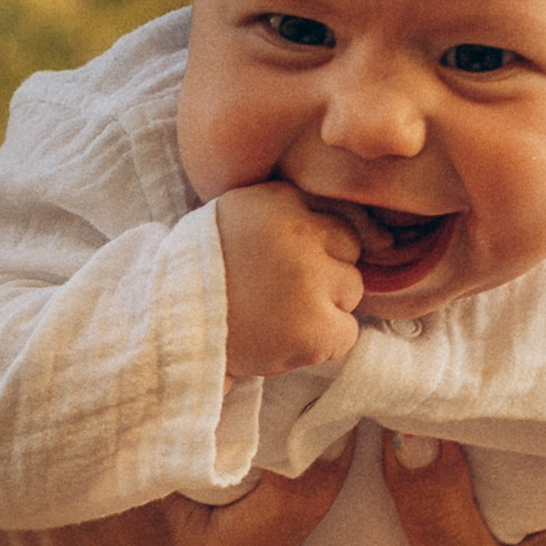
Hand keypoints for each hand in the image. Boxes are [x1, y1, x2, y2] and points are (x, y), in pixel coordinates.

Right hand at [216, 180, 362, 381]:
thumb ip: (292, 205)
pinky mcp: (314, 329)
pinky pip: (347, 334)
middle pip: (349, 254)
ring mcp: (310, 283)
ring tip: (279, 314)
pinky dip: (323, 342)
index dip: (315, 246)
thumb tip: (373, 229)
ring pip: (351, 292)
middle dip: (324, 273)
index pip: (338, 222)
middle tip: (278, 290)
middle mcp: (300, 236)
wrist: (173, 327)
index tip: (284, 263)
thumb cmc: (209, 270)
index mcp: (280, 202)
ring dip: (324, 307)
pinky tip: (287, 337)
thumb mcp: (242, 212)